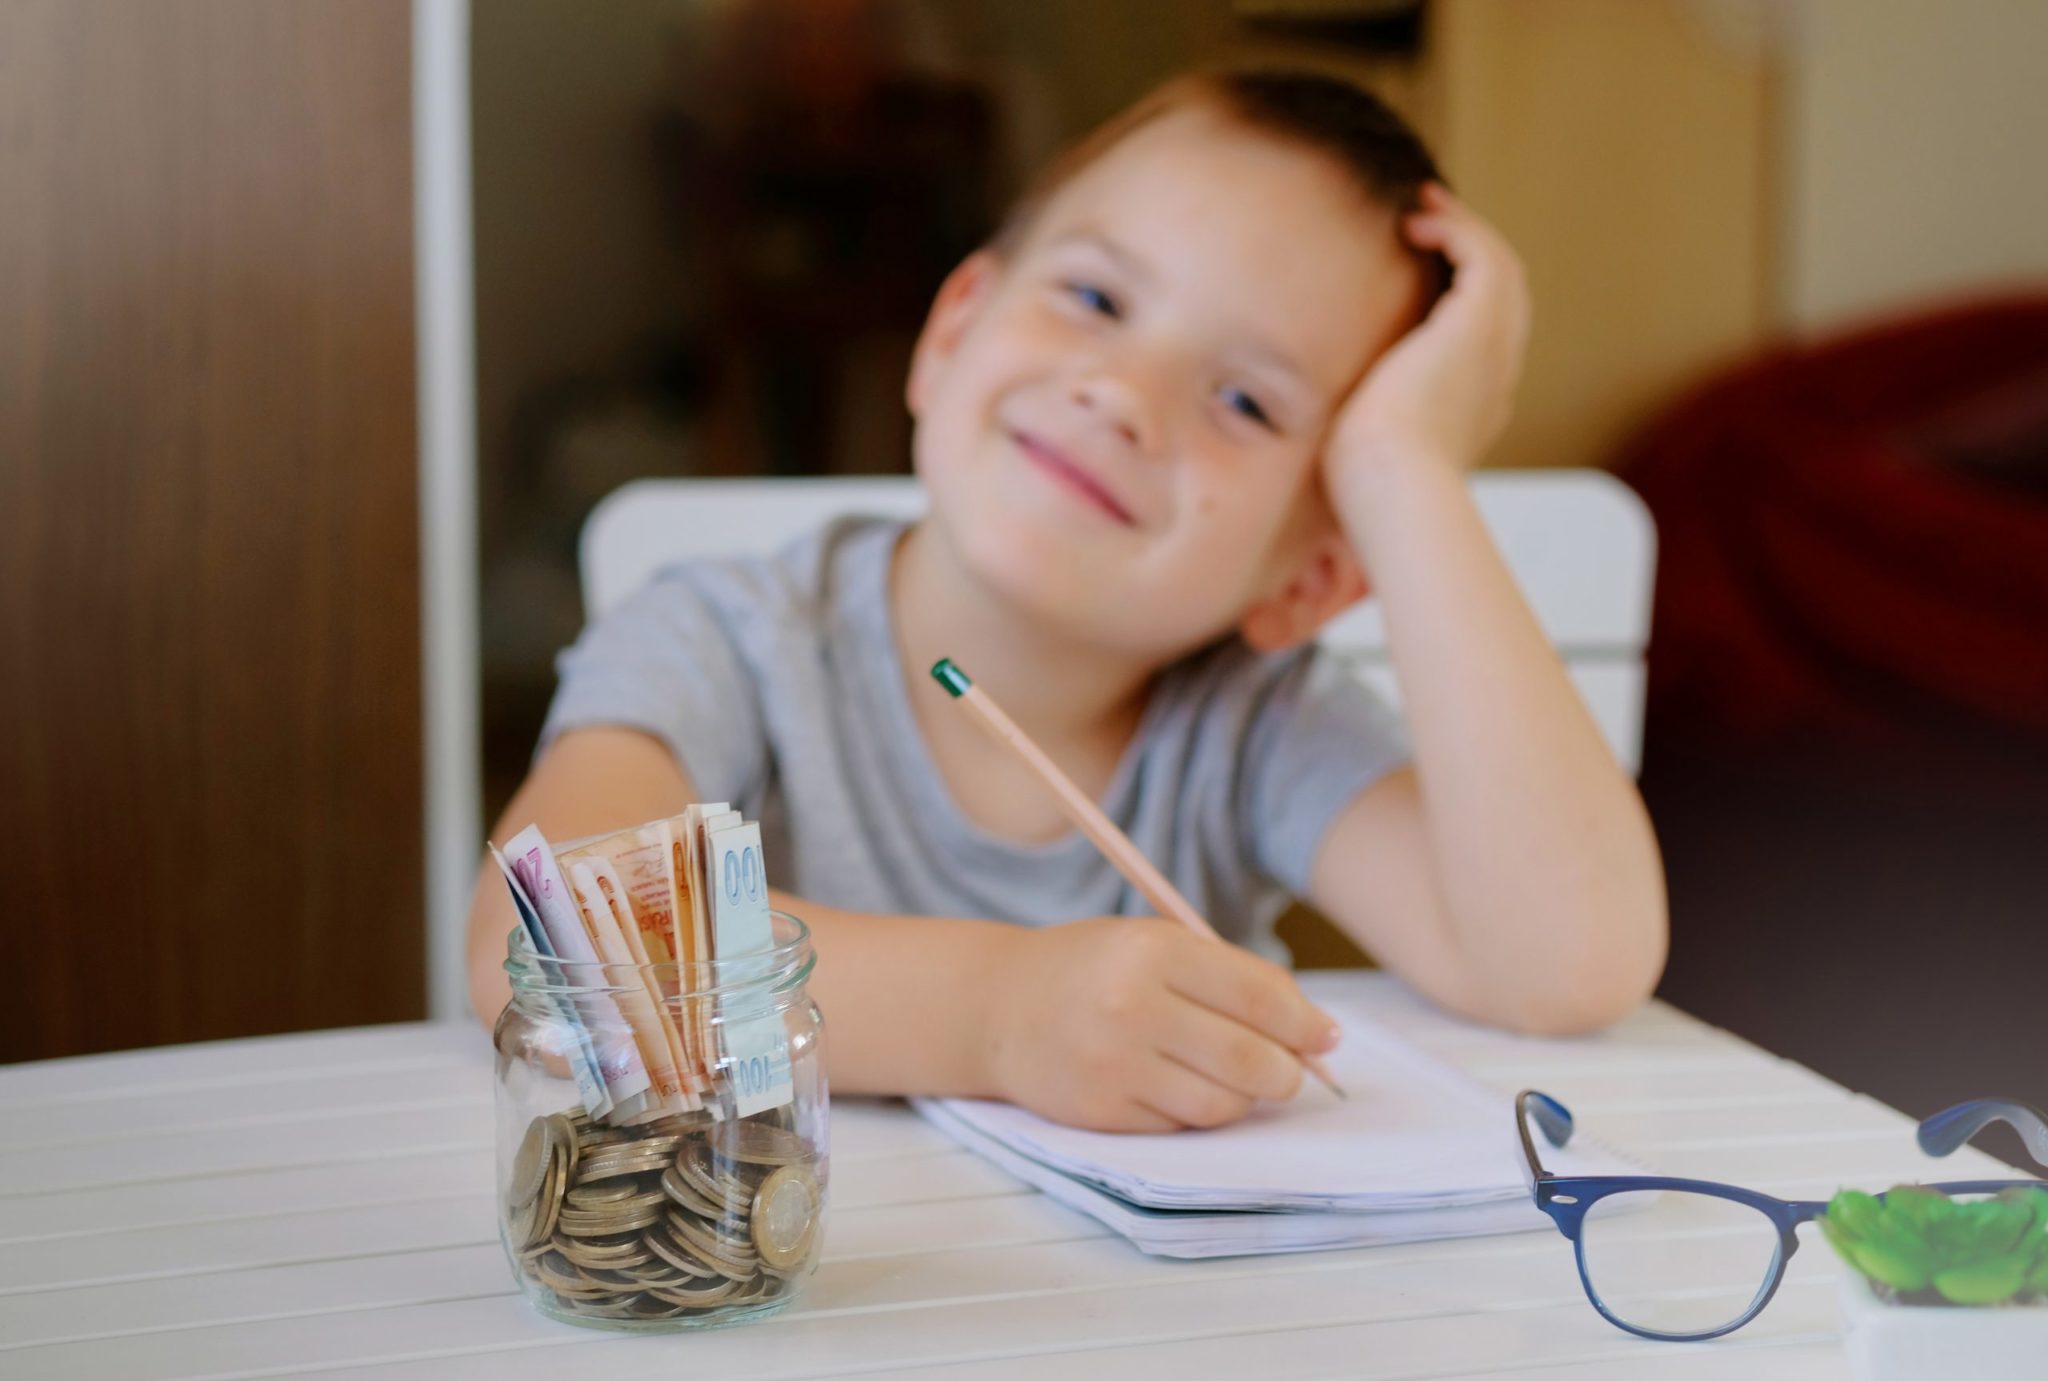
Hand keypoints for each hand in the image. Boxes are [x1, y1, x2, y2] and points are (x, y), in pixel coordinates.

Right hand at [978, 917, 1342, 1131]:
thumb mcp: (1154, 943)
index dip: (1305, 1024)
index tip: (1328, 1038)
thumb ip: (1231, 977)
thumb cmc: (1092, 968)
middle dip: (1286, 1072)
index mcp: (1152, 951)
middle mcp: (1130, 1007)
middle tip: (1289, 1070)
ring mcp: (1113, 1065)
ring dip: (1245, 1097)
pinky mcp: (1100, 1112)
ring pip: (1222, 1104)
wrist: (997, 1007)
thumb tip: (1315, 1032)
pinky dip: (1197, 1111)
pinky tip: (1181, 1085)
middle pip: (1250, 1060)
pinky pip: (1181, 1125)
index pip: (1258, 996)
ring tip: (1233, 1076)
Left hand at [1326, 183, 1530, 482]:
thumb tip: (1316, 437)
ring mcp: (1494, 351)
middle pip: (1500, 299)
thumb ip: (1355, 434)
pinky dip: (1457, 232)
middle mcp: (1494, 377)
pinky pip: (1485, 258)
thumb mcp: (1361, 453)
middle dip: (1466, 255)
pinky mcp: (1479, 326)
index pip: (1479, 341)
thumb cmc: (1364, 487)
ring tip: (1422, 209)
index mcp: (1471, 408)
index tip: (1415, 278)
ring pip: (1499, 271)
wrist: (1389, 488)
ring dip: (1463, 232)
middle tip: (1426, 224)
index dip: (1455, 301)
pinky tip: (1415, 225)